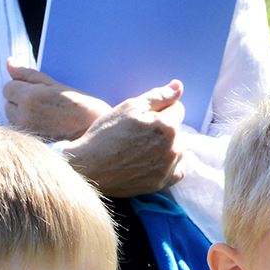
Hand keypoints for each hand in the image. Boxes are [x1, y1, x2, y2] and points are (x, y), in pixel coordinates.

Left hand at [3, 62, 109, 141]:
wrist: (96, 133)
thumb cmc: (81, 107)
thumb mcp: (56, 85)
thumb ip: (29, 74)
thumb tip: (9, 63)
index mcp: (29, 97)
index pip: (8, 87)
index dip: (21, 86)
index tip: (37, 90)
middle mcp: (24, 116)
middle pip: (8, 104)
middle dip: (20, 101)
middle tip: (43, 103)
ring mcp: (28, 132)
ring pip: (13, 118)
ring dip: (23, 115)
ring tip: (45, 115)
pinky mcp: (32, 144)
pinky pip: (22, 131)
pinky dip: (29, 127)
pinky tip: (46, 126)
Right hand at [56, 80, 186, 197]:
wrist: (90, 168)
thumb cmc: (107, 134)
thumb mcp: (130, 107)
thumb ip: (158, 96)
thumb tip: (178, 86)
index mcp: (167, 126)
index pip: (177, 109)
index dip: (160, 109)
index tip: (143, 116)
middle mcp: (174, 149)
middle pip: (178, 130)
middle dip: (165, 127)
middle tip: (139, 133)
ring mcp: (169, 168)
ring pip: (178, 149)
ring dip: (167, 145)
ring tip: (142, 147)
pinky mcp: (162, 183)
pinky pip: (177, 170)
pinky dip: (169, 164)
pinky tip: (151, 161)